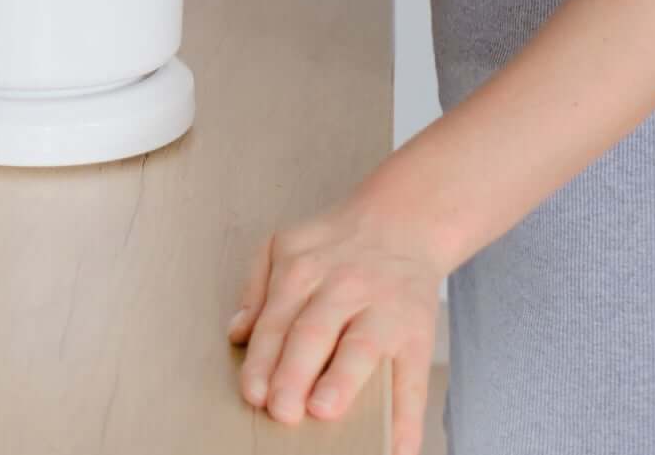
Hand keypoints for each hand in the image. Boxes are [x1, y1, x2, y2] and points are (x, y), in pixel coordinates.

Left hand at [227, 193, 447, 454]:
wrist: (402, 222)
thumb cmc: (335, 244)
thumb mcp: (284, 246)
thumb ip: (257, 288)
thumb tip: (236, 333)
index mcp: (303, 269)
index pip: (277, 319)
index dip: (263, 357)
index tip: (252, 392)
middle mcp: (343, 288)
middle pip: (314, 332)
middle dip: (293, 372)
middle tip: (280, 409)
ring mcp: (383, 310)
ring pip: (360, 347)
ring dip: (342, 381)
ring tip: (322, 410)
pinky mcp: (418, 334)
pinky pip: (412, 380)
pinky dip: (406, 417)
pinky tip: (396, 446)